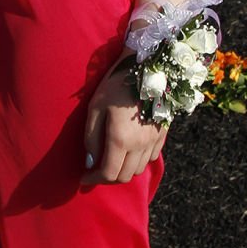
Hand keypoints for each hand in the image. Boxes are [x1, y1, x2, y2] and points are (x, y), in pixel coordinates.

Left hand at [81, 58, 166, 185]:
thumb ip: (91, 138)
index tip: (83, 177)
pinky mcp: (162, 133)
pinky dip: (139, 161)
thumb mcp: (95, 108)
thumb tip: (90, 162)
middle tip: (95, 171)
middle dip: (108, 178)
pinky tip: (129, 150)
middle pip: (125, 176)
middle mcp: (140, 145)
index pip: (108, 173)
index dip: (93, 180)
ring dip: (124, 170)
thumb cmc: (115, 85)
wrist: (146, 67)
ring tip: (111, 160)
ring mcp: (154, 140)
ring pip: (139, 169)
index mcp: (120, 139)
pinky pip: (151, 158)